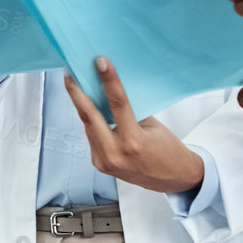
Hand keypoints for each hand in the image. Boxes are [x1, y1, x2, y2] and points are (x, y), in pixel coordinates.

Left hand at [63, 57, 206, 194]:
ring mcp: (104, 161)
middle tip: (70, 73)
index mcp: (133, 142)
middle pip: (89, 116)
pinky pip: (92, 137)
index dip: (108, 80)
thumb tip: (111, 89)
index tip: (100, 62)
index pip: (118, 104)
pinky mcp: (100, 164)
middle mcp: (114, 154)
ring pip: (88, 126)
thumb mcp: (152, 126)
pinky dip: (91, 122)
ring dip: (82, 105)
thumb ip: (130, 111)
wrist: (172, 179)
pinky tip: (88, 108)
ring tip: (77, 85)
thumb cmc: (167, 150)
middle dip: (76, 92)